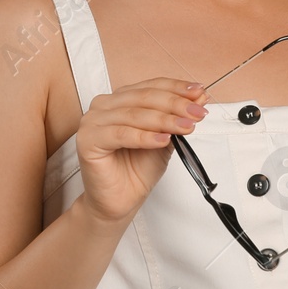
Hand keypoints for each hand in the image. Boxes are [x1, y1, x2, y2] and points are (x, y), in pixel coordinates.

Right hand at [73, 77, 206, 225]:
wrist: (120, 202)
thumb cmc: (137, 170)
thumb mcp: (165, 138)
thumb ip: (177, 118)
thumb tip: (199, 96)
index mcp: (120, 100)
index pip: (151, 86)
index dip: (177, 89)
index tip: (200, 93)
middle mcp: (103, 106)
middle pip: (144, 98)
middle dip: (175, 104)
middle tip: (197, 112)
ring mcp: (92, 121)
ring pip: (134, 115)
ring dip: (165, 120)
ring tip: (186, 127)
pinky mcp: (87, 140)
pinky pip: (121, 135)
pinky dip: (145, 137)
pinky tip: (163, 140)